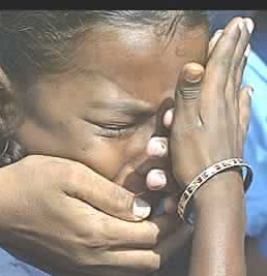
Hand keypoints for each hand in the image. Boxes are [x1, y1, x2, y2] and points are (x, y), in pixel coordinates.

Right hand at [0, 155, 191, 275]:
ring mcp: (81, 266)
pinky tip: (129, 235)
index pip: (151, 234)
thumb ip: (110, 194)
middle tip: (176, 213)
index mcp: (96, 233)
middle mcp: (93, 258)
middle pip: (150, 260)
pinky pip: (114, 270)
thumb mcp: (70, 175)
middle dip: (170, 238)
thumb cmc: (28, 183)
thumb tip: (143, 208)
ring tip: (158, 224)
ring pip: (134, 269)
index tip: (179, 198)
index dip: (171, 218)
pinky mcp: (71, 267)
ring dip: (152, 249)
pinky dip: (131, 257)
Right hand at [170, 17, 252, 186]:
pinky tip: (247, 90)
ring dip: (240, 64)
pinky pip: (241, 108)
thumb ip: (188, 94)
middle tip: (244, 26)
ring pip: (237, 83)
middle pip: (232, 69)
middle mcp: (225, 105)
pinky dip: (244, 94)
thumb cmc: (193, 157)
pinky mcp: (234, 133)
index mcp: (210, 99)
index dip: (226, 43)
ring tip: (245, 48)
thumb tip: (194, 65)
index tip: (234, 23)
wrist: (213, 188)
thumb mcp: (183, 124)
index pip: (219, 64)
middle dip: (237, 46)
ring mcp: (232, 119)